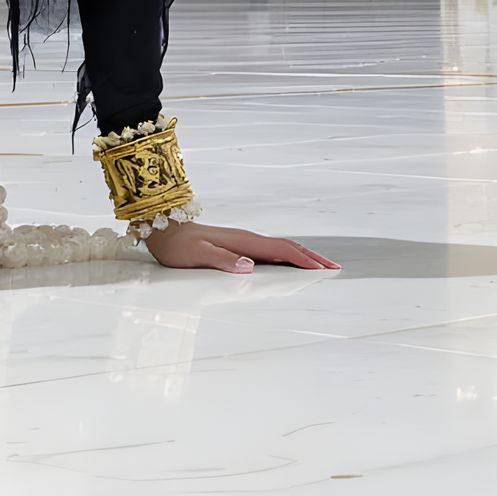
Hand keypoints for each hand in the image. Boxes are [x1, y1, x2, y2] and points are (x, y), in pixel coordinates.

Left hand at [143, 219, 337, 273]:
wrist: (162, 228)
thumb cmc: (176, 245)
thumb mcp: (196, 255)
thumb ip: (221, 260)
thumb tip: (249, 265)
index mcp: (242, 241)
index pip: (281, 250)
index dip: (304, 260)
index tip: (325, 268)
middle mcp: (246, 239)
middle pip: (286, 247)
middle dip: (311, 257)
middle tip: (334, 268)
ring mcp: (242, 242)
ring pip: (279, 249)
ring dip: (301, 257)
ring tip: (319, 267)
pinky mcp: (236, 246)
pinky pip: (269, 252)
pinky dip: (287, 257)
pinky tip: (288, 265)